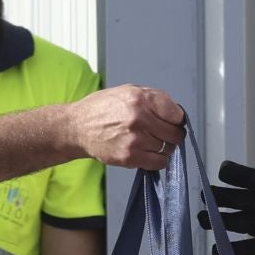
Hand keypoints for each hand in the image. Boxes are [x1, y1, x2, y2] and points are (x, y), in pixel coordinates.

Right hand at [69, 86, 184, 170]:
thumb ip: (152, 99)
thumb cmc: (101, 108)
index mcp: (141, 99)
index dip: (176, 120)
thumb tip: (174, 112)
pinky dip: (158, 160)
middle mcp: (140, 118)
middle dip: (172, 135)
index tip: (173, 122)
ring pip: (167, 149)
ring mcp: (135, 139)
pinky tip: (149, 153)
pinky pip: (158, 163)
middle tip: (164, 135)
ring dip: (163, 148)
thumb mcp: (127, 91)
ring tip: (151, 142)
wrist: (77, 127)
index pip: (177, 114)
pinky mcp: (130, 156)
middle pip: (175, 134)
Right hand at [200, 160, 254, 254]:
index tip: (220, 172)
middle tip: (201, 200)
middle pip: (239, 201)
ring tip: (202, 223)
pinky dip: (235, 251)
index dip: (237, 175)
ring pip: (239, 223)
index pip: (253, 179)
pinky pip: (249, 247)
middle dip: (219, 200)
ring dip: (221, 224)